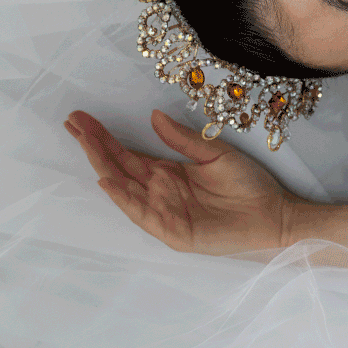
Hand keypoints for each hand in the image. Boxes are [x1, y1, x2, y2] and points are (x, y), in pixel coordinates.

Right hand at [65, 109, 299, 255]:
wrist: (275, 216)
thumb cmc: (249, 185)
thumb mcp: (214, 153)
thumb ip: (182, 139)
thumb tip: (154, 116)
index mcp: (167, 172)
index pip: (126, 153)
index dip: (103, 137)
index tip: (81, 118)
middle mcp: (159, 191)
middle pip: (118, 167)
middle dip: (94, 145)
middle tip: (71, 122)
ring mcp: (163, 212)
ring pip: (124, 188)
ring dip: (102, 165)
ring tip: (84, 143)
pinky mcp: (174, 231)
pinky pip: (143, 214)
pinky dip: (123, 199)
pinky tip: (108, 182)